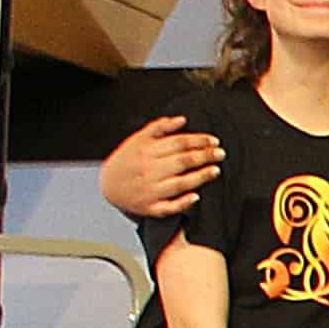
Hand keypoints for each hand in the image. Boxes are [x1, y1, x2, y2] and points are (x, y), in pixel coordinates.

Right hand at [97, 116, 219, 224]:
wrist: (108, 186)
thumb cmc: (127, 161)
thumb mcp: (138, 139)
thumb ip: (159, 128)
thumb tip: (181, 120)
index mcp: (147, 151)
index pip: (178, 143)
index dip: (199, 141)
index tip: (214, 141)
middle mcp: (149, 170)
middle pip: (182, 161)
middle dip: (204, 156)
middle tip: (220, 154)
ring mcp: (150, 190)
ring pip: (179, 183)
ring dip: (199, 177)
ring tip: (215, 171)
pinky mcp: (150, 207)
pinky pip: (169, 207)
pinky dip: (182, 203)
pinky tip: (195, 197)